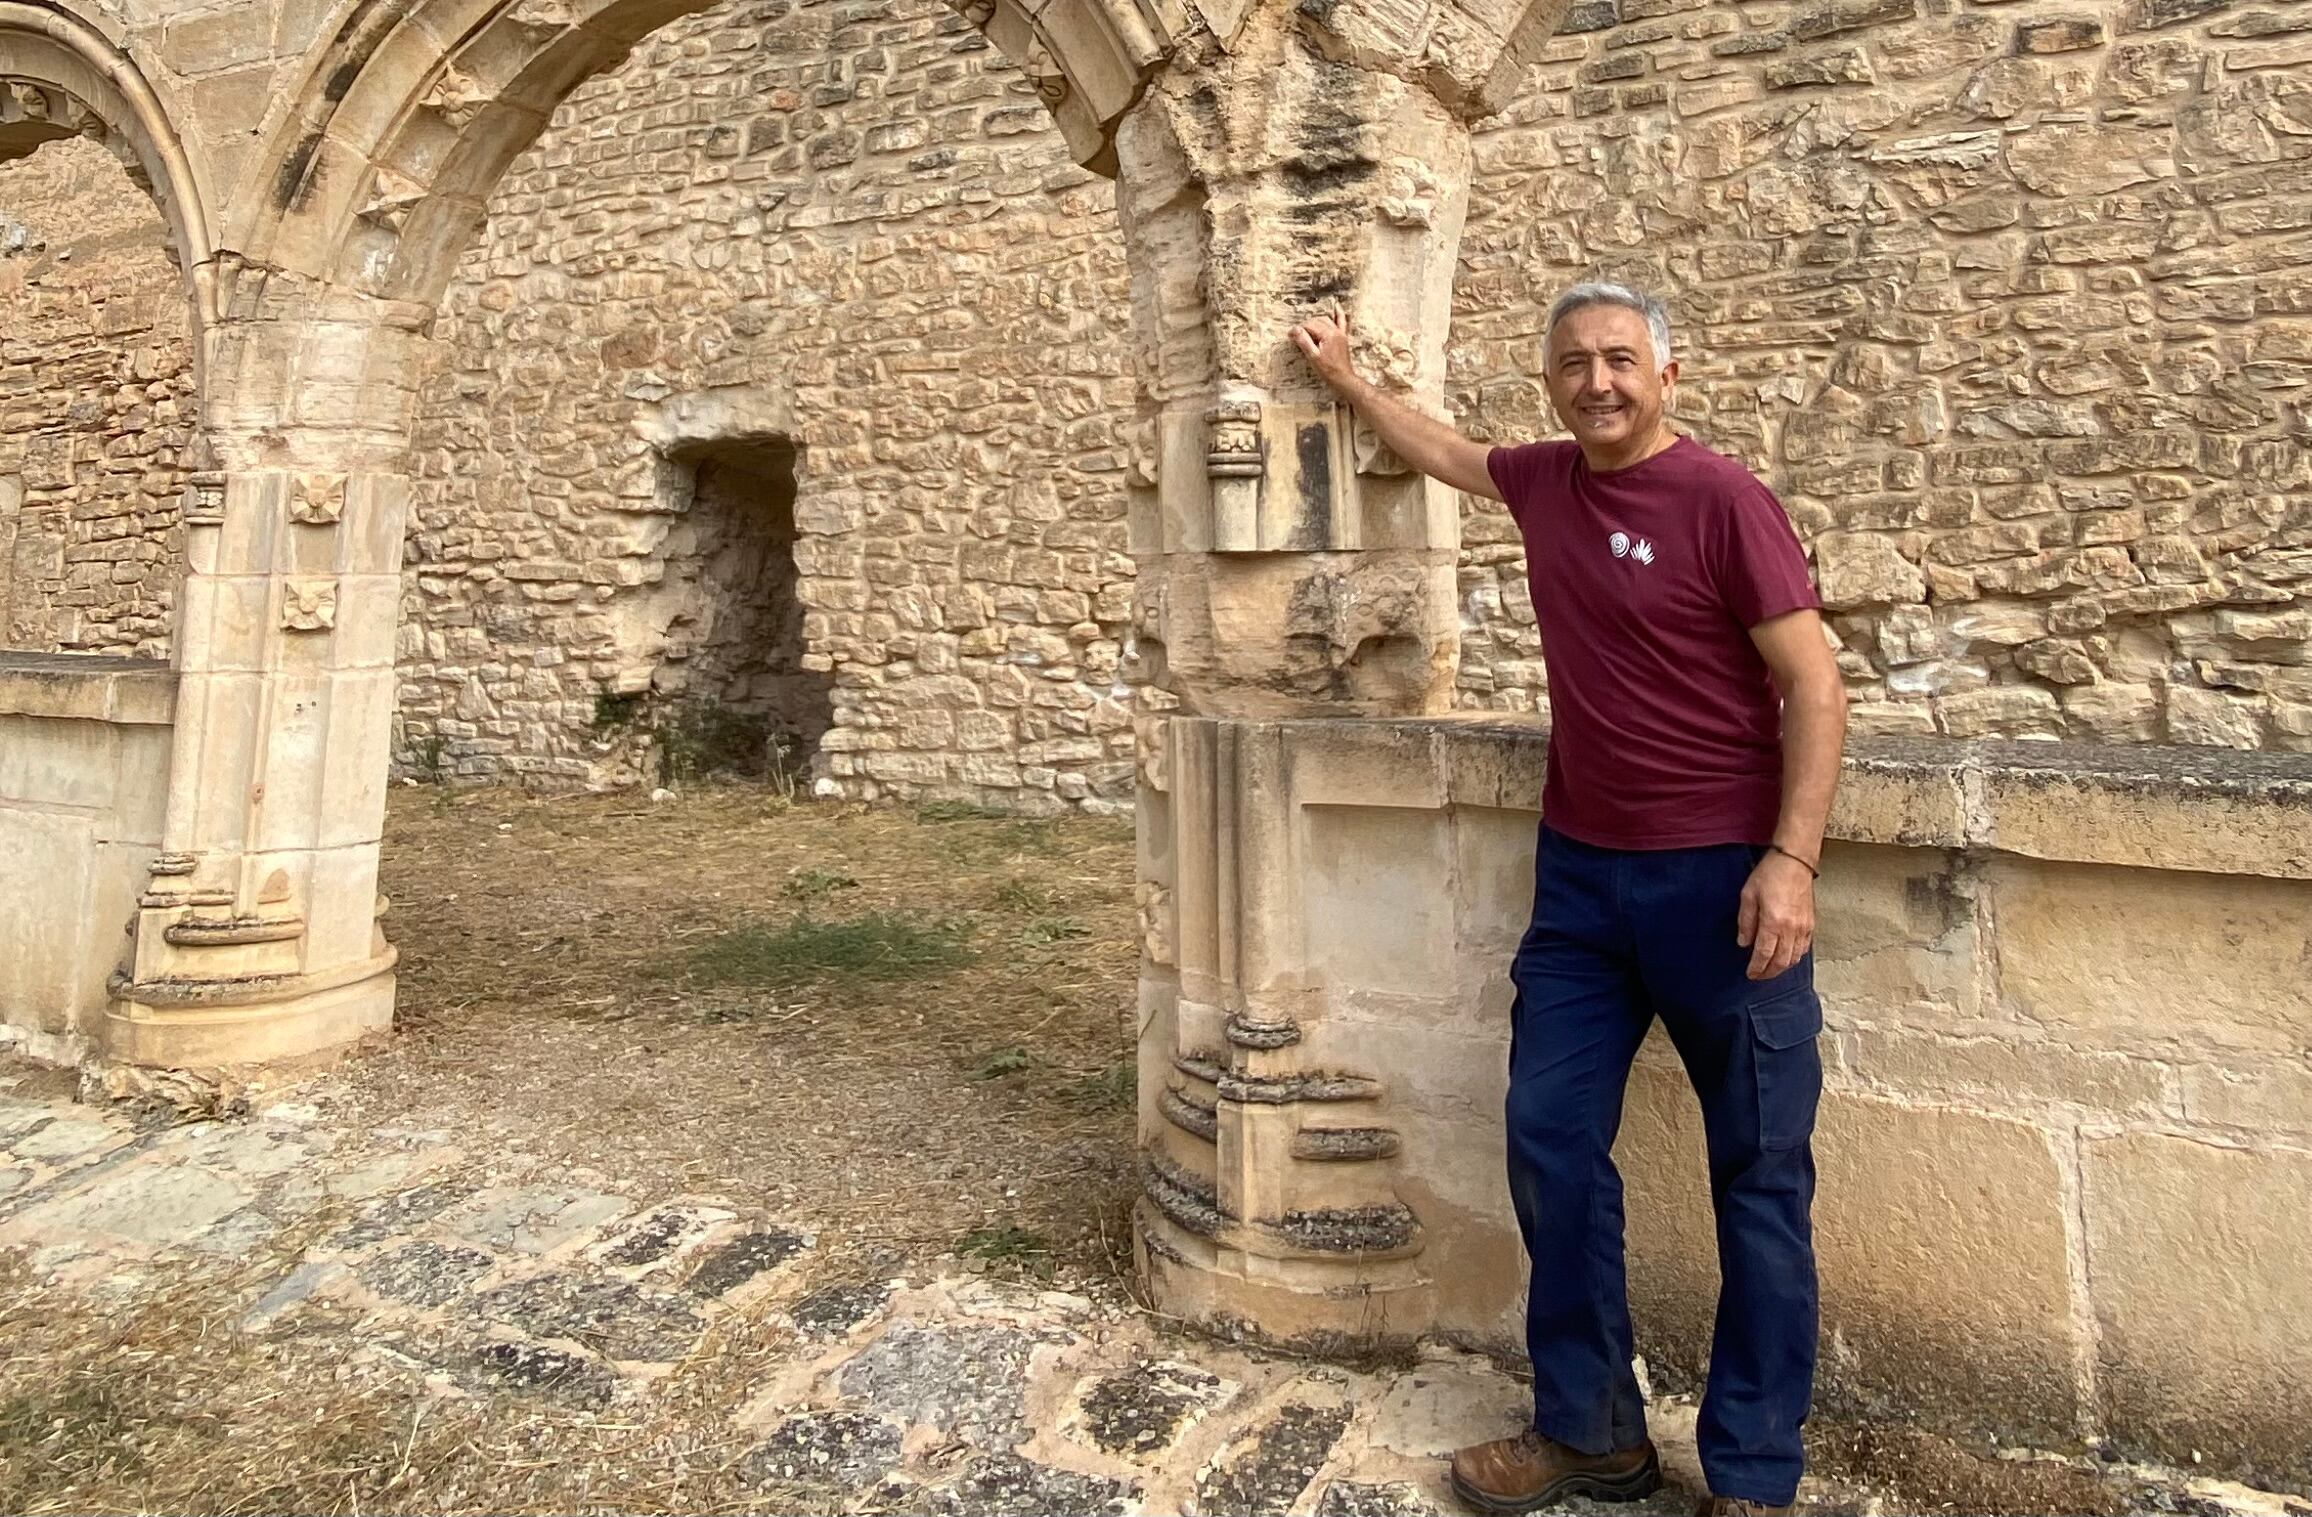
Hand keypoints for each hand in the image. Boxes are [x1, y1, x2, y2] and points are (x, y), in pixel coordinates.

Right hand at [1291, 308, 1356, 390]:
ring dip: (1316, 321)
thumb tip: (1295, 329)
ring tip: (1306, 327)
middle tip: (1296, 334)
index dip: (1298, 330)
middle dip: (1306, 325)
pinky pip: (1341, 321)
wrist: (1342, 378)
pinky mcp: (1342, 337)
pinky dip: (1339, 313)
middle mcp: (1335, 331)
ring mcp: (1340, 333)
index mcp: (1328, 334)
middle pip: (1317, 321)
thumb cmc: (1328, 370)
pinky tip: (1337, 306)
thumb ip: (1304, 341)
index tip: (1290, 336)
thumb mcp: (1313, 357)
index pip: (1310, 325)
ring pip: (1326, 320)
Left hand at [1737, 850, 1814, 980]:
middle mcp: (1791, 928)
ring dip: (1782, 968)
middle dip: (1769, 973)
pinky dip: (1794, 957)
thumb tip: (1744, 943)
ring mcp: (1803, 927)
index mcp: (1773, 922)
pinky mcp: (1811, 923)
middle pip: (1781, 962)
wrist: (1794, 862)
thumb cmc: (1770, 874)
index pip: (1764, 954)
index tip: (1750, 974)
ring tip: (1770, 969)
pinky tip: (1786, 956)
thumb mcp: (1748, 896)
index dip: (1756, 968)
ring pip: (1794, 958)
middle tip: (1758, 976)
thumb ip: (1746, 922)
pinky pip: (1804, 948)